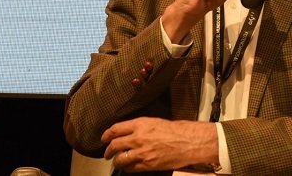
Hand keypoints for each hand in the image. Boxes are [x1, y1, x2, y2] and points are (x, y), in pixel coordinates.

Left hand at [101, 118, 217, 171]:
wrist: (187, 141)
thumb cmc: (175, 130)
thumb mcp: (154, 122)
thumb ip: (139, 127)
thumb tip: (128, 133)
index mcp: (140, 124)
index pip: (115, 129)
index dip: (106, 134)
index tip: (104, 138)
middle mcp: (138, 137)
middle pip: (115, 144)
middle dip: (108, 150)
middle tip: (107, 153)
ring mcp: (142, 152)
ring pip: (120, 158)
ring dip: (116, 161)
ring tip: (116, 162)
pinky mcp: (147, 164)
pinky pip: (131, 168)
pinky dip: (128, 168)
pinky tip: (129, 166)